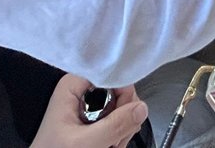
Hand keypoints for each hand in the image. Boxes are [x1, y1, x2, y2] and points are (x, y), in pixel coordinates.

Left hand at [31, 77, 145, 147]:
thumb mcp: (84, 143)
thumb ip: (113, 126)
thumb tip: (141, 109)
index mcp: (73, 85)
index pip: (113, 74)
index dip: (124, 94)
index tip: (126, 115)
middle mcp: (82, 90)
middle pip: (121, 91)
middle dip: (124, 117)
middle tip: (115, 138)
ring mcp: (89, 104)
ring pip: (123, 107)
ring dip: (122, 129)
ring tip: (109, 145)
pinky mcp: (94, 118)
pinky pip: (118, 119)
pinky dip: (118, 134)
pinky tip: (109, 144)